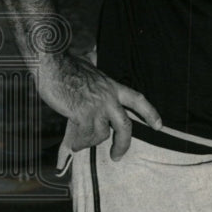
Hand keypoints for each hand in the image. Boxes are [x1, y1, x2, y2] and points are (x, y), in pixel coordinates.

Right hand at [39, 52, 161, 160]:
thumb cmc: (66, 65)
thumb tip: (93, 55)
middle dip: (123, 144)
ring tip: (80, 143)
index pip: (138, 100)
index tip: (158, 126)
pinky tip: (73, 144)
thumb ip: (95, 69)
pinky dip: (78, 143)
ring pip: (101, 134)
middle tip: (117, 156)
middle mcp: (109, 98)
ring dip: (90, 142)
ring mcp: (97, 106)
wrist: (53, 65)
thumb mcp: (89, 66)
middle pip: (125, 126)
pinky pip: (84, 136)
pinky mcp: (82, 114)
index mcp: (112, 86)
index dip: (150, 114)